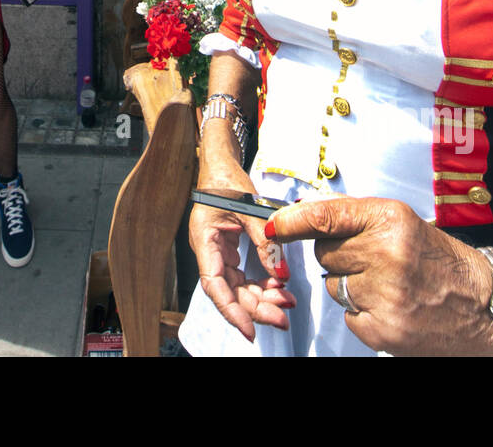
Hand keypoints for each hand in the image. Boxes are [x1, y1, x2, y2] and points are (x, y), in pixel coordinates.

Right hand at [188, 164, 294, 342]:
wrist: (221, 165)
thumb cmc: (227, 181)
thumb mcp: (249, 209)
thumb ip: (265, 242)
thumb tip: (281, 274)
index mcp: (205, 242)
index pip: (215, 285)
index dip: (231, 311)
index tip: (250, 329)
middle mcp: (209, 252)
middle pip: (230, 292)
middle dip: (255, 308)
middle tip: (282, 318)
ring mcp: (219, 253)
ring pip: (238, 287)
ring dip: (261, 298)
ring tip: (287, 302)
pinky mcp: (230, 251)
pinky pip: (244, 275)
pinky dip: (261, 283)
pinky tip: (278, 286)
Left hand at [265, 196, 492, 355]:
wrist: (483, 307)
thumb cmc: (438, 260)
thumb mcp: (402, 223)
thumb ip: (354, 217)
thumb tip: (303, 212)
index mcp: (390, 220)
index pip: (326, 217)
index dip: (293, 221)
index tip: (272, 224)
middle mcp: (385, 254)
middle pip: (325, 253)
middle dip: (340, 255)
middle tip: (373, 259)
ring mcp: (383, 294)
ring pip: (333, 285)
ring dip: (351, 284)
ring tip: (388, 284)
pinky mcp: (381, 328)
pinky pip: (347, 313)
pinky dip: (362, 311)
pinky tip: (390, 305)